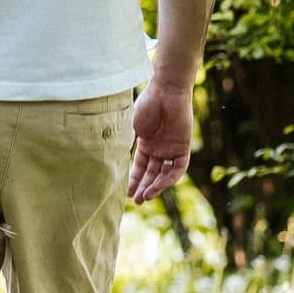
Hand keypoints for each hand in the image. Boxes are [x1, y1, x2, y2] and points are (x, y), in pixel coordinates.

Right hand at [128, 81, 194, 202]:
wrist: (165, 91)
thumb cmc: (146, 105)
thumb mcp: (131, 128)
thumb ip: (126, 144)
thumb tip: (110, 161)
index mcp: (146, 143)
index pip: (140, 167)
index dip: (134, 180)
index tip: (127, 193)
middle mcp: (159, 148)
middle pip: (152, 173)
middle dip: (144, 187)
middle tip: (137, 201)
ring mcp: (171, 148)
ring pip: (164, 173)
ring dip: (156, 186)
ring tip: (146, 197)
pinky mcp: (183, 147)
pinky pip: (178, 167)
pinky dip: (169, 178)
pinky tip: (159, 186)